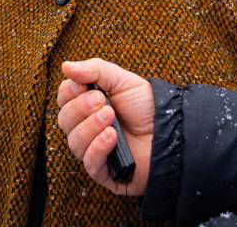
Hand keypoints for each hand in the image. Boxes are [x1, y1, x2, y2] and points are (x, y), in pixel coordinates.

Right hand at [57, 58, 153, 195]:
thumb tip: (65, 66)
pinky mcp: (104, 171)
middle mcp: (87, 128)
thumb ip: (94, 70)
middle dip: (80, 108)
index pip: (64, 99)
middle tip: (102, 101)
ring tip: (111, 117)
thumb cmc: (147, 107)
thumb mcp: (122, 81)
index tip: (84, 86)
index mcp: (88, 106)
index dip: (70, 92)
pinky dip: (98, 147)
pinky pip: (89, 162)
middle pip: (65, 120)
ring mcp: (94, 149)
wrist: (172, 131)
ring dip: (90, 127)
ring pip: (74, 141)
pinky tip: (112, 137)